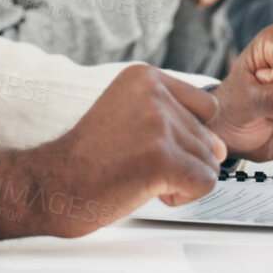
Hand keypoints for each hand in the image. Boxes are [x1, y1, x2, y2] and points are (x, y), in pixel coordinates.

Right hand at [0, 65, 224, 240]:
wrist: (51, 185)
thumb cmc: (89, 158)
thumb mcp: (131, 119)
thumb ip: (179, 124)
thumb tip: (221, 148)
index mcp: (145, 76)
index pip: (205, 108)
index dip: (184, 136)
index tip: (146, 146)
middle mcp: (153, 93)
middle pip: (207, 136)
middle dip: (181, 161)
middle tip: (135, 165)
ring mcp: (158, 124)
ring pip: (209, 162)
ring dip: (180, 180)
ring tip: (138, 176)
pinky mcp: (162, 158)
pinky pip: (205, 182)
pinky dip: (183, 196)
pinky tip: (149, 190)